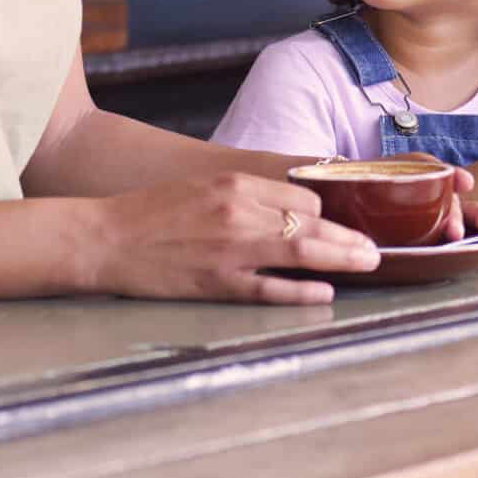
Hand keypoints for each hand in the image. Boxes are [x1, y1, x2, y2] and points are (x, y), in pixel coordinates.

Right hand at [86, 171, 380, 305]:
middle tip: (373, 250)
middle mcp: (237, 212)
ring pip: (301, 252)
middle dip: (348, 237)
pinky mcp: (216, 284)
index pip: (301, 197)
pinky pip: (270, 290)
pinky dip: (302, 292)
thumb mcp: (200, 186)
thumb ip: (243, 194)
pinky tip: (325, 293)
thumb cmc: (148, 212)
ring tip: (367, 265)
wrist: (103, 239)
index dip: (324, 213)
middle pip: (311, 223)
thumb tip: (289, 209)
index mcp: (234, 184)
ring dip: (341, 259)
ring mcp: (230, 250)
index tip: (336, 225)